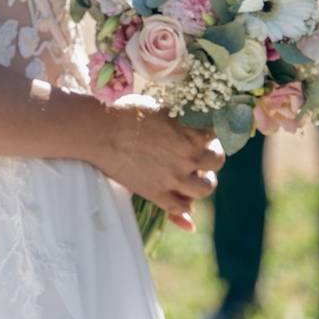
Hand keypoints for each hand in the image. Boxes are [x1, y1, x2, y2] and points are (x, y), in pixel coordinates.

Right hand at [91, 97, 225, 229]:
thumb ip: (181, 119)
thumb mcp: (161, 108)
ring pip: (205, 188)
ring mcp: (173, 177)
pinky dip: (184, 210)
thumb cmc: (127, 113)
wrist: (100, 132)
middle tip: (200, 155)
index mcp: (190, 132)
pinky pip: (179, 208)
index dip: (213, 134)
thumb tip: (191, 122)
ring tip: (193, 178)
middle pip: (217, 161)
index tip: (206, 134)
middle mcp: (187, 156)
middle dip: (211, 157)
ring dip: (203, 182)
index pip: (217, 134)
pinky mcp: (157, 193)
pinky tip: (184, 205)